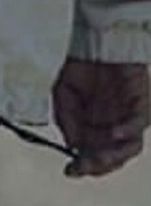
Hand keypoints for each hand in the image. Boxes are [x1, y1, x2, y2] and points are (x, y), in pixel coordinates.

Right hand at [53, 57, 149, 176]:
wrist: (95, 35)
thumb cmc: (81, 61)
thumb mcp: (63, 92)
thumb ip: (66, 119)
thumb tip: (73, 145)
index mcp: (96, 126)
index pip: (94, 155)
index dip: (83, 166)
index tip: (71, 170)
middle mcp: (115, 124)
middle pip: (114, 158)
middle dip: (98, 165)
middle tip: (84, 165)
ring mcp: (130, 115)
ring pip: (131, 148)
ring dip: (115, 156)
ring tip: (99, 156)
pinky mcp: (142, 102)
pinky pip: (139, 123)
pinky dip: (127, 131)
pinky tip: (113, 133)